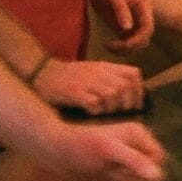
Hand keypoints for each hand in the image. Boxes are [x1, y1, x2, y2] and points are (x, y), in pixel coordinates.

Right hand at [32, 57, 146, 115]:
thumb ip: (110, 79)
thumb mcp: (93, 71)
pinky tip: (91, 114)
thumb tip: (131, 96)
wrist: (43, 73)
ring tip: (105, 114)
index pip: (133, 74)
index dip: (138, 91)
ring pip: (112, 95)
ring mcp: (86, 82)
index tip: (135, 104)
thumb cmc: (69, 77)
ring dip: (112, 108)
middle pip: (125, 86)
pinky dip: (96, 112)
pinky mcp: (74, 92)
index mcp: (105, 67)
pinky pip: (93, 103)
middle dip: (127, 103)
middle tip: (120, 113)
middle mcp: (98, 72)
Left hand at [42, 120, 167, 180]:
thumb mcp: (107, 150)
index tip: (124, 169)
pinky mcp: (121, 173)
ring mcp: (130, 160)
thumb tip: (158, 175)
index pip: (159, 159)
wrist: (57, 152)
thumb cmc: (81, 145)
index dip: (146, 169)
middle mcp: (138, 146)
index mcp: (139, 135)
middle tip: (114, 172)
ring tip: (109, 175)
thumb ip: (133, 161)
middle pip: (154, 170)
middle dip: (137, 177)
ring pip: (145, 179)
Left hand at [95, 0, 155, 51]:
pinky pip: (125, 42)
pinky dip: (119, 48)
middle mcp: (140, 16)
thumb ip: (121, 10)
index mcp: (144, 6)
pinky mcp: (121, 27)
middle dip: (131, 46)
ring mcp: (131, 22)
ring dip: (125, 50)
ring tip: (108, 46)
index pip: (148, 27)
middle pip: (144, 39)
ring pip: (135, 43)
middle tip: (113, 46)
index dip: (139, 39)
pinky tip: (106, 45)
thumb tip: (127, 29)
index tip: (124, 45)